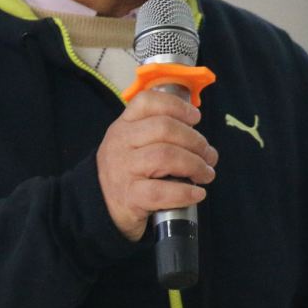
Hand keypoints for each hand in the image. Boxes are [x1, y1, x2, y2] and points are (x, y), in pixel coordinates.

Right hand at [95, 90, 217, 240]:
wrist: (98, 206)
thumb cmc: (126, 171)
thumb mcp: (133, 143)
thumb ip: (159, 134)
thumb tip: (202, 142)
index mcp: (124, 125)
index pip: (147, 102)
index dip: (176, 106)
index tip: (195, 118)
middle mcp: (121, 143)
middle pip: (164, 128)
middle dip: (195, 140)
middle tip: (208, 154)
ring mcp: (124, 170)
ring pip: (165, 156)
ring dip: (195, 164)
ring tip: (206, 173)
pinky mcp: (129, 197)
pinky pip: (161, 191)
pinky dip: (185, 192)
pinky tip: (197, 193)